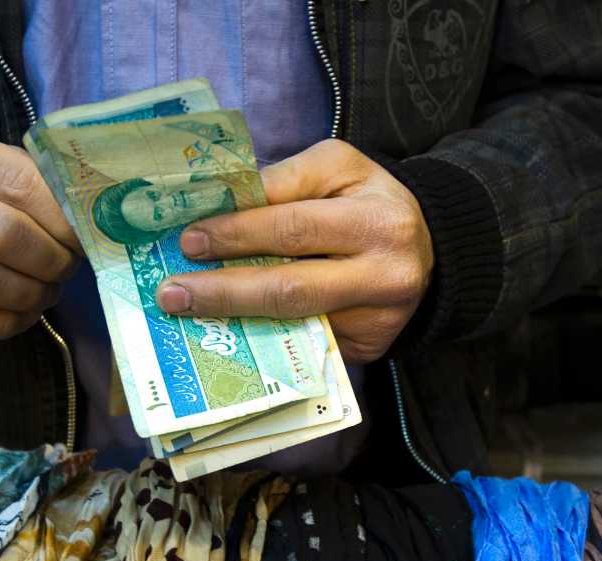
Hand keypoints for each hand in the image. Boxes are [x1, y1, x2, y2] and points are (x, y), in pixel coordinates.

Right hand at [0, 121, 81, 341]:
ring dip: (32, 294)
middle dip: (51, 259)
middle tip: (67, 266)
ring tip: (47, 289)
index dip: (62, 216)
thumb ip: (29, 180)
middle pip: (1, 236)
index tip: (83, 234)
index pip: (16, 182)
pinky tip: (22, 312)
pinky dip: (7, 323)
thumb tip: (89, 220)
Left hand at [153, 139, 433, 362]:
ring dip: (232, 321)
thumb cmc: (367, 200)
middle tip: (173, 292)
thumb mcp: (337, 168)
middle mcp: (384, 276)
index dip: (238, 234)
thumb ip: (284, 182)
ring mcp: (376, 322)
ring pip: (292, 326)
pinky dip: (259, 340)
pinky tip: (223, 332)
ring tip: (186, 313)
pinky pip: (304, 347)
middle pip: (290, 289)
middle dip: (224, 291)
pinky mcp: (367, 350)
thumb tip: (219, 205)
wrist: (428, 248)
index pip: (294, 227)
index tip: (190, 240)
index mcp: (377, 221)